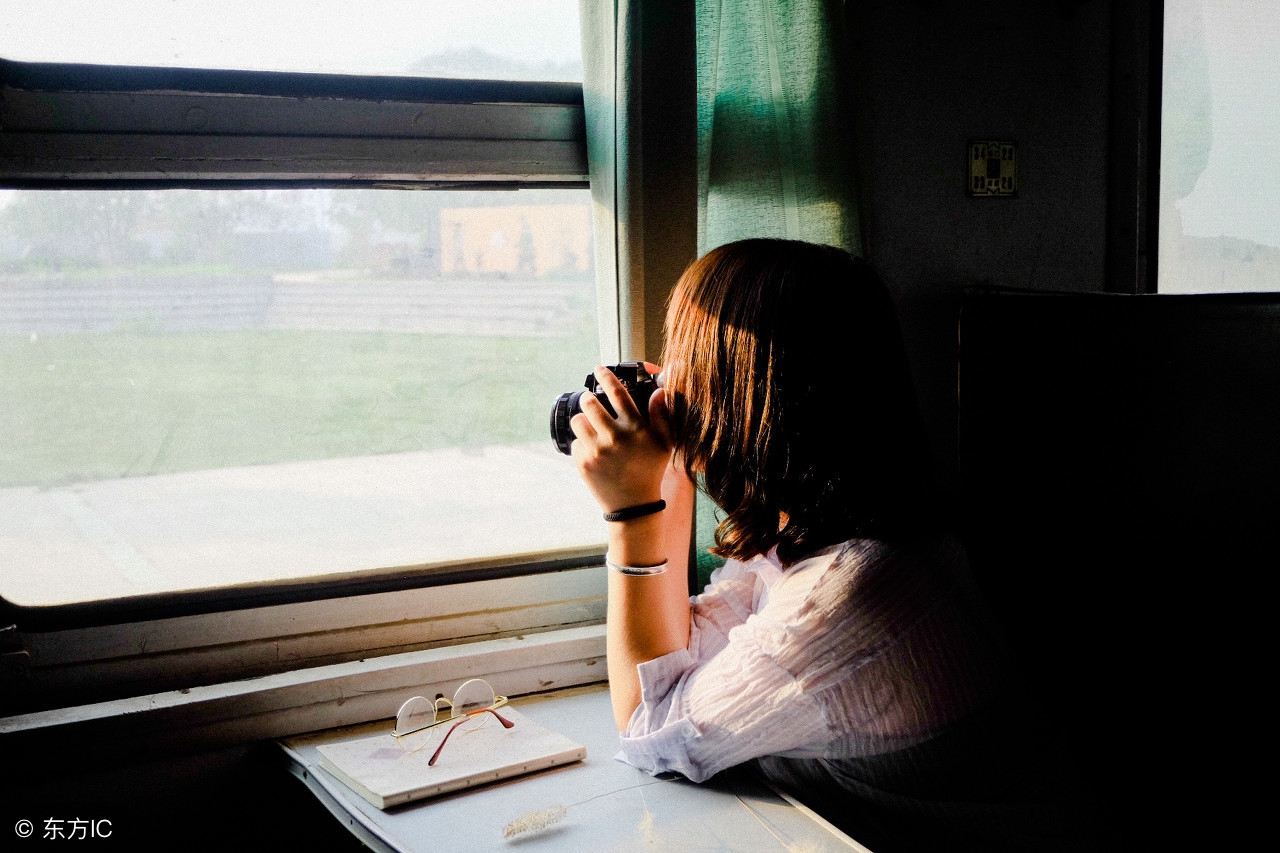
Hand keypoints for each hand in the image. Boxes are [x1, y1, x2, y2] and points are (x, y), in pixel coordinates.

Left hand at [570, 364, 672, 514]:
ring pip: (578, 421)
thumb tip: (660, 391)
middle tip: (591, 401)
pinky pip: (575, 442)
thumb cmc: (649, 470)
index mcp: (635, 428)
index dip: (606, 377)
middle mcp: (615, 437)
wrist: (633, 505)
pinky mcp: (583, 463)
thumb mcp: (664, 444)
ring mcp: (597, 451)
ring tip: (591, 428)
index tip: (598, 369)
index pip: (617, 393)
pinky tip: (593, 452)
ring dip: (582, 421)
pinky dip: (581, 444)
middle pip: (590, 403)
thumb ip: (662, 416)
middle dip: (588, 399)